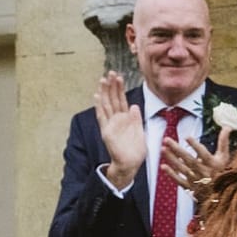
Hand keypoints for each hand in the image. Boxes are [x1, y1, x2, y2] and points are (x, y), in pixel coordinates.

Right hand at [94, 72, 146, 188]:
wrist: (130, 164)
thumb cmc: (136, 151)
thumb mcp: (140, 132)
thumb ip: (136, 119)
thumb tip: (133, 106)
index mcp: (126, 119)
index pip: (121, 100)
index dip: (120, 89)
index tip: (118, 77)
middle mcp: (117, 120)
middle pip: (113, 99)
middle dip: (111, 86)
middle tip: (110, 72)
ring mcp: (111, 125)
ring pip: (106, 105)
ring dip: (104, 92)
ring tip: (103, 79)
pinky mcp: (106, 131)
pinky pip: (102, 117)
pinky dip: (99, 106)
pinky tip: (97, 96)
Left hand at [160, 128, 232, 190]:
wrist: (221, 195)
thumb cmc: (222, 172)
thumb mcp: (224, 158)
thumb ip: (223, 142)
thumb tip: (227, 127)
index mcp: (212, 164)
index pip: (203, 154)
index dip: (195, 145)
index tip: (187, 137)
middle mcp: (203, 172)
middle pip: (188, 159)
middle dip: (177, 149)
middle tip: (166, 139)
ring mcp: (195, 180)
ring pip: (182, 168)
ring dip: (172, 159)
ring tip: (162, 149)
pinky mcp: (190, 187)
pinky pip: (179, 180)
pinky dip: (172, 174)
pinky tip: (163, 166)